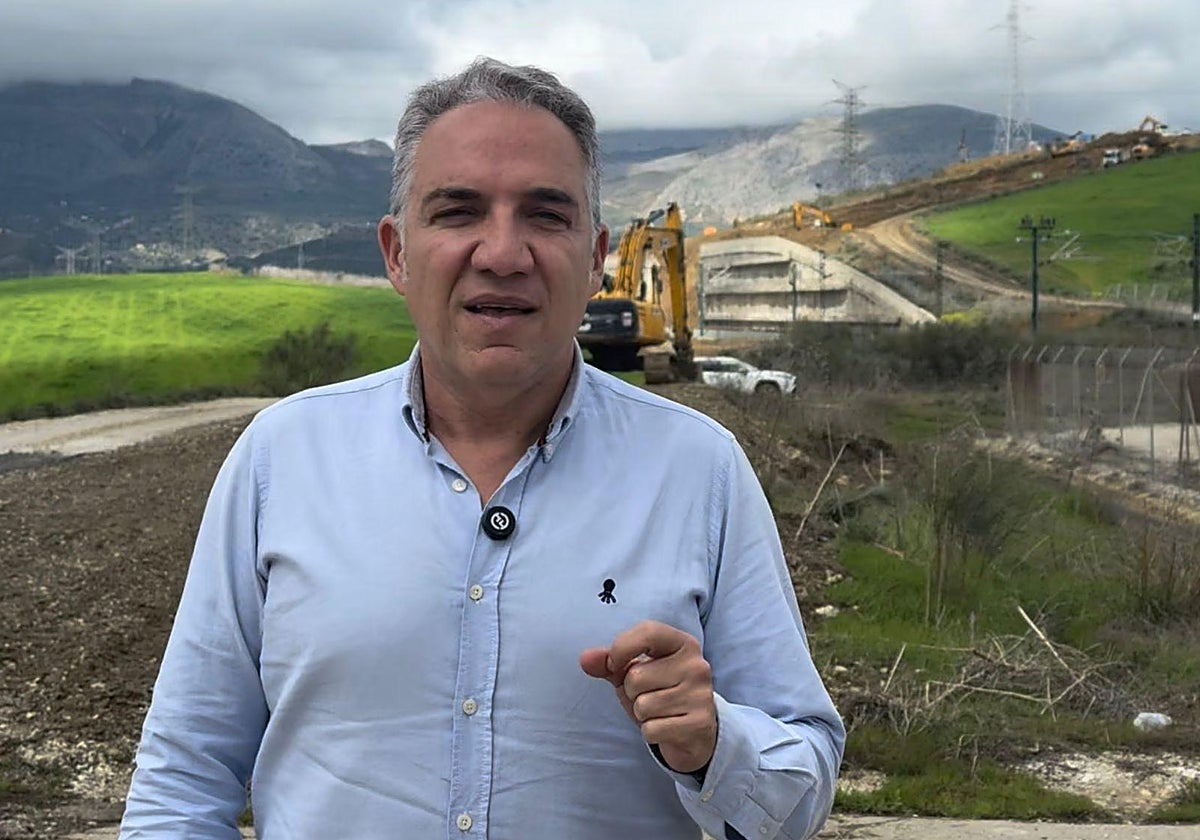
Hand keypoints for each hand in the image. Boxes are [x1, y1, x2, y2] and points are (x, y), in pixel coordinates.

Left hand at [579, 620, 716, 773]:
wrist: (693, 732)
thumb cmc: (660, 694)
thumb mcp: (634, 673)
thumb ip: (609, 662)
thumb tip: (585, 659)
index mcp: (682, 643)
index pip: (648, 632)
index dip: (621, 648)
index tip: (614, 664)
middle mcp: (697, 665)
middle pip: (636, 677)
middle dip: (632, 692)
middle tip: (650, 695)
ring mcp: (700, 695)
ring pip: (643, 705)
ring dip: (642, 714)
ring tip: (660, 712)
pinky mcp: (699, 724)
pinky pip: (652, 729)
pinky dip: (650, 732)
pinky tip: (666, 728)